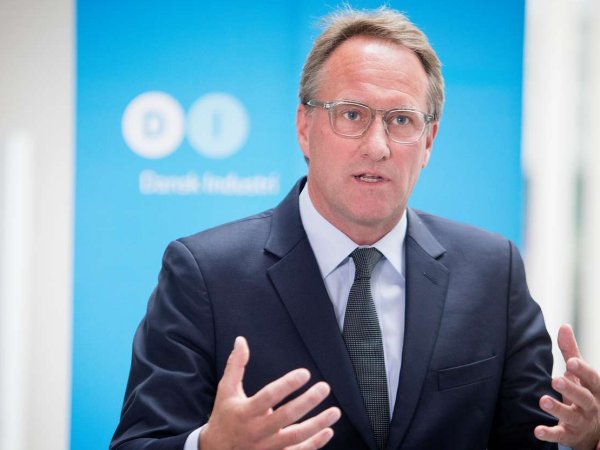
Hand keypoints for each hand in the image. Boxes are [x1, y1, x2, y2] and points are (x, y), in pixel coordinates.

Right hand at [200, 336, 340, 449]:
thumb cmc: (225, 415)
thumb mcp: (226, 390)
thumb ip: (236, 365)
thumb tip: (241, 340)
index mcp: (245, 411)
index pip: (268, 396)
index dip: (287, 385)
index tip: (305, 373)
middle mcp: (257, 430)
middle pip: (286, 416)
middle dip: (307, 402)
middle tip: (324, 387)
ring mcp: (267, 446)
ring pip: (296, 436)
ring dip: (317, 424)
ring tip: (335, 412)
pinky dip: (314, 443)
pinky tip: (328, 431)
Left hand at [535, 324, 599, 449]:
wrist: (596, 431)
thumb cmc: (586, 394)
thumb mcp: (581, 375)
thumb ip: (572, 352)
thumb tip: (564, 326)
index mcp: (596, 389)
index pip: (592, 379)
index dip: (582, 370)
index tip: (570, 361)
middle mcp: (592, 406)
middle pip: (584, 398)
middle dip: (571, 388)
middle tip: (554, 379)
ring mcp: (582, 422)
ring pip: (572, 416)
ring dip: (558, 409)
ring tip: (543, 400)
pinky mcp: (570, 435)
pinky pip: (561, 435)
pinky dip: (550, 434)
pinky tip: (537, 430)